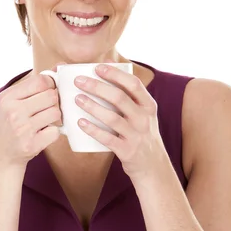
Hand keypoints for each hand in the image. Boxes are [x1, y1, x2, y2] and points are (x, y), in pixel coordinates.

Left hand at [73, 62, 165, 179]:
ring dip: (93, 106)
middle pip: (120, 98)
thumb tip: (106, 64)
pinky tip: (80, 123)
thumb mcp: (142, 113)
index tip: (97, 67)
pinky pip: (108, 139)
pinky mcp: (127, 151)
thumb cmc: (141, 134)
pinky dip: (93, 130)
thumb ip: (128, 93)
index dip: (115, 74)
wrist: (153, 166)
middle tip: (79, 81)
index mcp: (148, 105)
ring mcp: (136, 135)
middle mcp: (144, 118)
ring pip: (112, 118)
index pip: (133, 84)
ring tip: (77, 99)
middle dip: (97, 87)